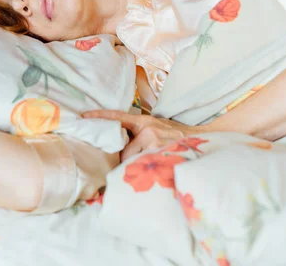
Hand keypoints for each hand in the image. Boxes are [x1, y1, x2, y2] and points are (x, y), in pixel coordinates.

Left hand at [83, 110, 201, 160]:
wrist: (201, 141)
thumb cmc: (174, 139)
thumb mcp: (156, 130)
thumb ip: (138, 134)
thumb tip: (119, 145)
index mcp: (144, 121)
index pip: (118, 117)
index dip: (100, 116)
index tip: (83, 116)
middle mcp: (148, 128)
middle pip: (123, 148)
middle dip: (126, 158)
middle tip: (138, 161)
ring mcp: (155, 140)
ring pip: (132, 159)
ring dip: (137, 166)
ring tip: (151, 165)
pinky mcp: (160, 152)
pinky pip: (143, 165)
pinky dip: (146, 170)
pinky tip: (156, 169)